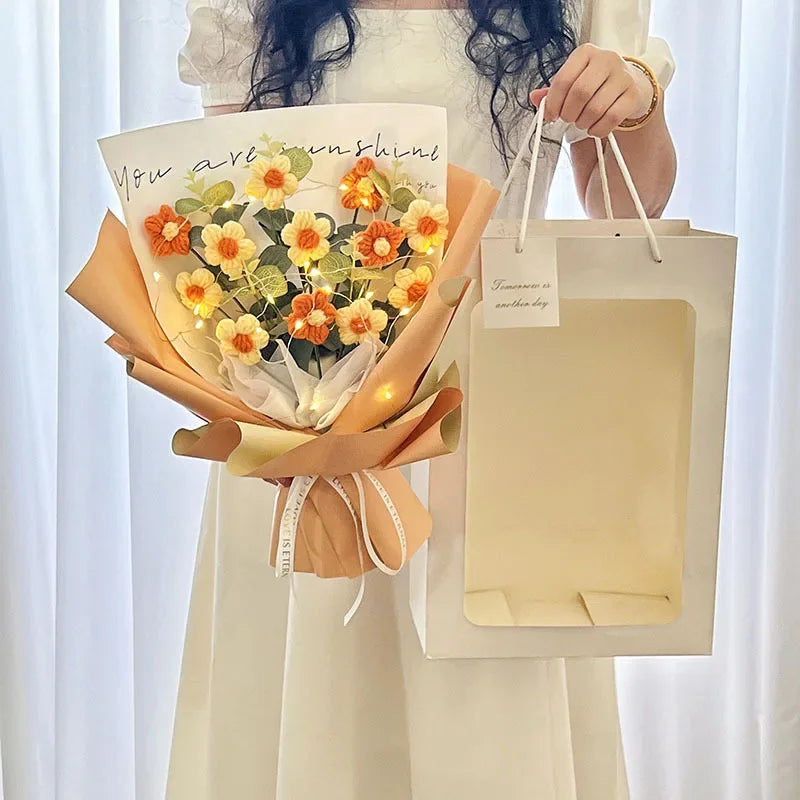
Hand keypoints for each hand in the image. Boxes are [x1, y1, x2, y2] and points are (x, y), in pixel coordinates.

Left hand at [529, 44, 654, 137]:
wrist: (631, 84)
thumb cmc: (596, 83)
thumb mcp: (574, 80)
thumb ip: (553, 90)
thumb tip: (534, 97)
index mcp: (586, 53)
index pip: (563, 80)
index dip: (552, 103)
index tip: (550, 115)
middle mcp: (606, 59)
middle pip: (580, 93)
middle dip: (569, 113)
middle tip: (568, 119)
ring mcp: (623, 76)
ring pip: (595, 108)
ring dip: (583, 122)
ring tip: (581, 122)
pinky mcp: (633, 94)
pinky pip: (611, 118)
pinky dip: (598, 129)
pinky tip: (594, 128)